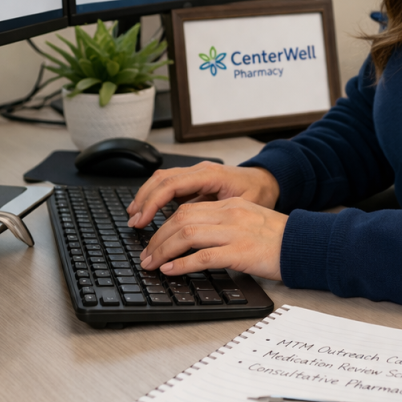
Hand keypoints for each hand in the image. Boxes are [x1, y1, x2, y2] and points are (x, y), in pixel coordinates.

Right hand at [126, 162, 279, 227]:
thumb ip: (217, 214)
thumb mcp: (243, 206)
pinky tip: (148, 210)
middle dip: (144, 200)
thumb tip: (192, 230)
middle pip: (162, 180)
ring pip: (162, 179)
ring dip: (146, 197)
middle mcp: (200, 170)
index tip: (142, 219)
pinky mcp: (195, 180)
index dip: (153, 202)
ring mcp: (197, 173)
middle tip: (133, 222)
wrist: (268, 180)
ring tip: (134, 216)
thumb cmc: (259, 193)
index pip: (172, 184)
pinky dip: (155, 195)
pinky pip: (169, 184)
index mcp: (210, 175)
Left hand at [139, 197, 286, 279]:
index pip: (187, 209)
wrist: (305, 244)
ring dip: (163, 250)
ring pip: (187, 234)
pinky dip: (183, 263)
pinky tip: (172, 270)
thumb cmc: (280, 239)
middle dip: (157, 238)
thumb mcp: (249, 222)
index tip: (153, 241)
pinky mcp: (241, 251)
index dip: (164, 225)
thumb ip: (224, 226)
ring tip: (152, 264)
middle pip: (181, 219)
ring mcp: (235, 232)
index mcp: (231, 205)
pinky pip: (204, 256)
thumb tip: (195, 243)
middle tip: (146, 256)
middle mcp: (230, 214)